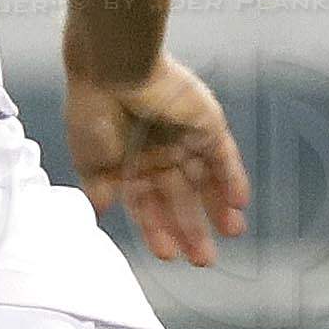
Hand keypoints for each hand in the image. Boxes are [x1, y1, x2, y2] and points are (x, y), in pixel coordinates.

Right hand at [65, 55, 249, 267]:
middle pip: (180, 198)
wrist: (112, 69)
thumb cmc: (93, 110)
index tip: (169, 255)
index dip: (158, 231)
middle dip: (192, 229)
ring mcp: (183, 138)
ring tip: (230, 235)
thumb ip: (100, 188)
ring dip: (217, 209)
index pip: (148, 205)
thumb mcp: (89, 160)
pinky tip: (239, 204)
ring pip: (205, 182)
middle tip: (203, 259)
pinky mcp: (206, 124)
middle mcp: (157, 153)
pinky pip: (224, 157)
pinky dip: (232, 180)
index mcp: (128, 162)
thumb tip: (99, 212)